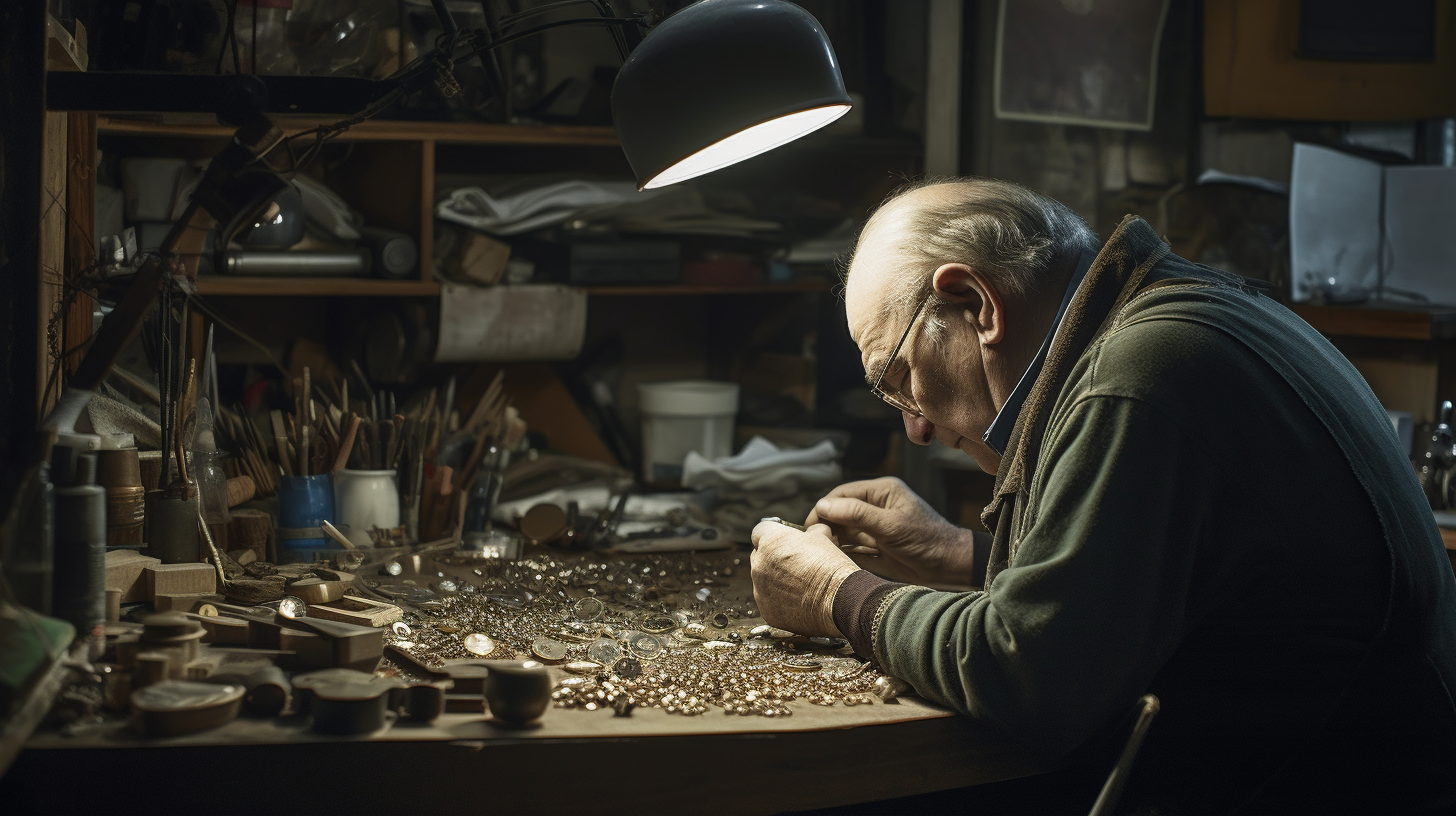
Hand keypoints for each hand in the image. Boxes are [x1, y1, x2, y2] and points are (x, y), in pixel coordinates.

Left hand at [750, 520, 859, 636]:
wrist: (839, 601)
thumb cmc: (831, 567)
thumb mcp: (823, 538)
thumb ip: (811, 531)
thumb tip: (814, 531)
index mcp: (771, 541)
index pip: (760, 530)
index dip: (772, 534)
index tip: (784, 540)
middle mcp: (759, 564)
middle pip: (758, 555)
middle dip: (772, 557)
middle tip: (794, 563)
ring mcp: (760, 589)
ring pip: (762, 580)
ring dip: (775, 580)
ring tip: (800, 585)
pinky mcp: (766, 610)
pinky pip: (768, 601)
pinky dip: (779, 600)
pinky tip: (799, 601)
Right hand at [805, 477, 975, 585]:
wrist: (950, 567)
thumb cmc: (926, 540)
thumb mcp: (890, 525)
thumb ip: (857, 514)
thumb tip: (823, 505)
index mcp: (880, 492)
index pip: (842, 494)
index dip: (824, 508)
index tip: (811, 526)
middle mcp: (874, 507)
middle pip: (839, 512)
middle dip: (828, 527)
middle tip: (816, 543)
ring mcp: (874, 528)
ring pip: (843, 532)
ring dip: (836, 541)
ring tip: (829, 553)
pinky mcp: (875, 547)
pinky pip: (852, 548)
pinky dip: (844, 554)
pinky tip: (840, 560)